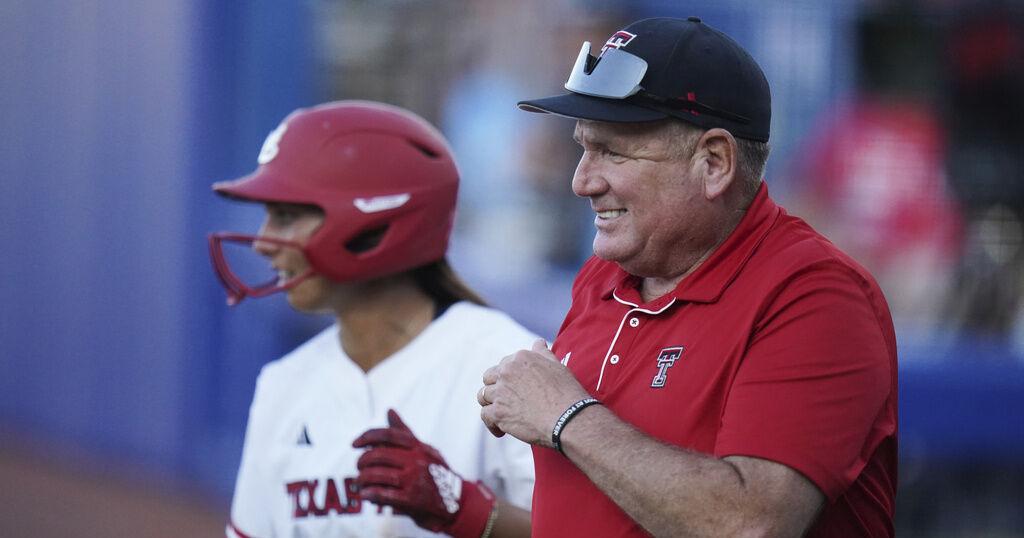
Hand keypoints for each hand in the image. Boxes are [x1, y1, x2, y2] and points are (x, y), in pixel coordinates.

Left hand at [352, 409, 495, 536]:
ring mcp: (414, 480)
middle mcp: (416, 460)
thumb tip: (389, 410)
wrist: (458, 503)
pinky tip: (366, 495)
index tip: (354, 444)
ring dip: (363, 479)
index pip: (388, 434)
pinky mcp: (412, 500)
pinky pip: (384, 494)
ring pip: (377, 475)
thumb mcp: (424, 450)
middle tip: (359, 467)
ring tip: (360, 483)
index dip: (367, 436)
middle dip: (362, 461)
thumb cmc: (436, 474)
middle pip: (378, 455)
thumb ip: (404, 432)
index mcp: (418, 447)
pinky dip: (371, 494)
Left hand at [479, 339, 590, 446]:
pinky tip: (501, 430)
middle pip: (489, 378)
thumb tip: (538, 342)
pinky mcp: (498, 412)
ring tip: (502, 414)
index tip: (516, 388)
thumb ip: (543, 353)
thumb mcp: (557, 366)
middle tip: (506, 400)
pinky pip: (485, 415)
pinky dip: (491, 424)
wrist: (568, 418)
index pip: (504, 364)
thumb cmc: (566, 393)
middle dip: (495, 388)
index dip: (508, 377)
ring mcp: (500, 392)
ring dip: (491, 404)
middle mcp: (507, 371)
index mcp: (521, 358)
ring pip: (483, 396)